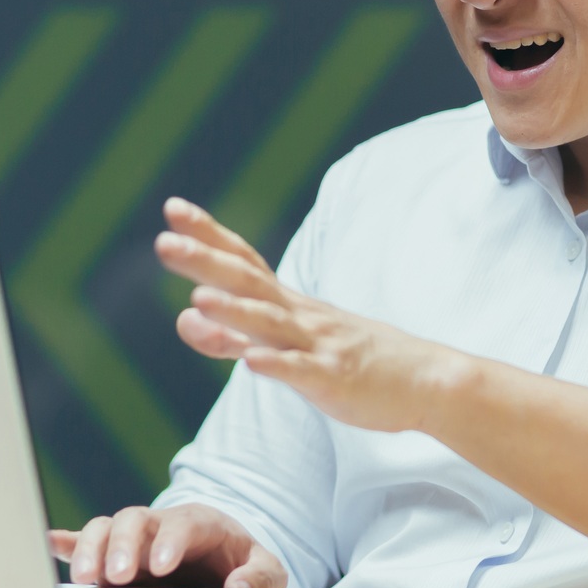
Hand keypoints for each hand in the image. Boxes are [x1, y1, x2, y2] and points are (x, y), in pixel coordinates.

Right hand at [48, 502, 287, 587]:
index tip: (161, 566)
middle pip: (133, 520)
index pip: (182, 525)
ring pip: (105, 528)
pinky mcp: (116, 554)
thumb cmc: (242, 563)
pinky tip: (51, 544)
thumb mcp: (267, 570)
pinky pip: (87, 541)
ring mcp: (135, 538)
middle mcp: (161, 525)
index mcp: (201, 523)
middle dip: (121, 546)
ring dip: (91, 549)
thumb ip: (260, 577)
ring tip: (86, 578)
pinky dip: (68, 543)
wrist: (224, 558)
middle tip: (116, 577)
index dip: (169, 542)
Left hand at [154, 197, 469, 433]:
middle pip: (248, 282)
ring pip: (271, 325)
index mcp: (288, 304)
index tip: (173, 208)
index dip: (208, 235)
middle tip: (164, 241)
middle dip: (206, 261)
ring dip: (235, 312)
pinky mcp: (334, 380)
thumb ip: (231, 334)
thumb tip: (183, 315)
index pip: (243, 260)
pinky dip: (277, 365)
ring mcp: (318, 345)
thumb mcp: (285, 344)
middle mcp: (300, 316)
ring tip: (197, 299)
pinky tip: (251, 363)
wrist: (423, 379)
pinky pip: (302, 372)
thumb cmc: (349, 358)